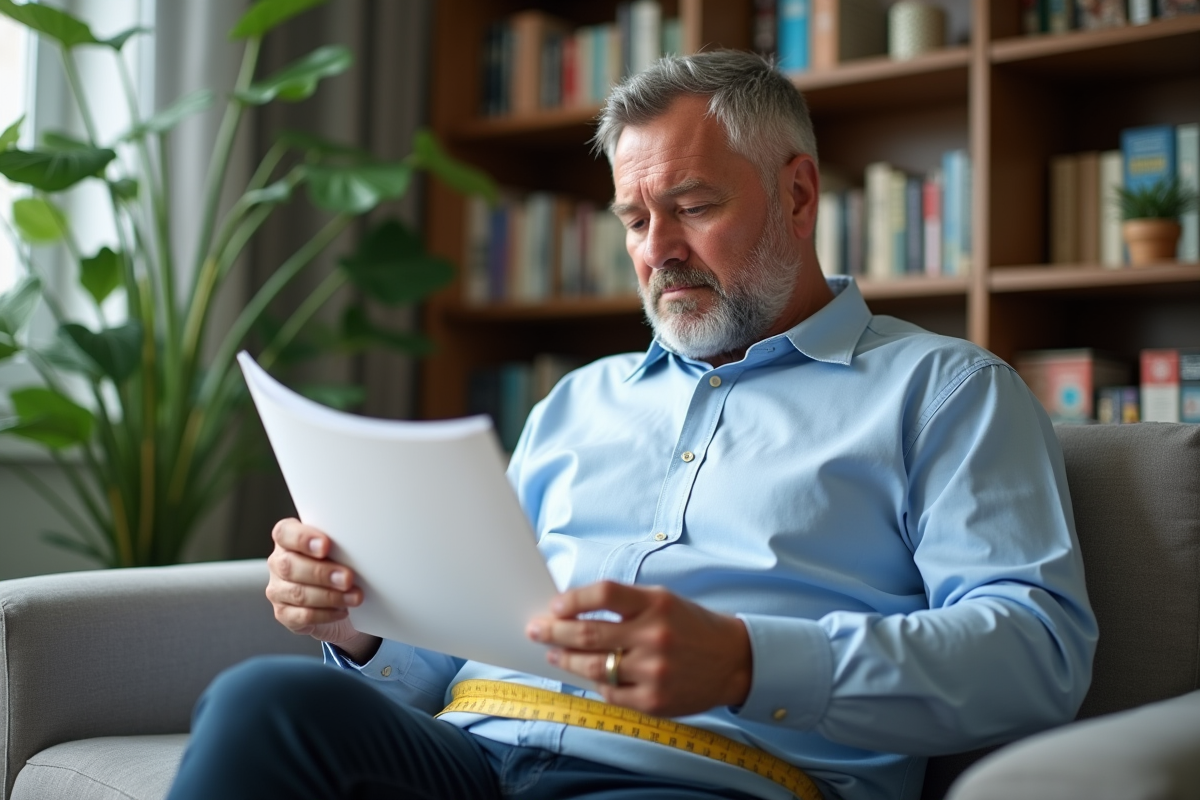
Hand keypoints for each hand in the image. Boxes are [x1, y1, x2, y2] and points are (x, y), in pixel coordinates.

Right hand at [266, 518, 379, 661]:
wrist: (340, 600)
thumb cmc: (338, 566)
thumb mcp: (340, 550)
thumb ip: (339, 544)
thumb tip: (358, 544)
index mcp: (288, 539)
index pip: (284, 533)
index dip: (302, 539)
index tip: (325, 545)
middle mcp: (278, 563)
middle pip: (289, 566)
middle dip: (322, 573)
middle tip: (348, 578)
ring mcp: (278, 590)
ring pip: (297, 593)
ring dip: (330, 596)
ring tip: (354, 596)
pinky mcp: (284, 614)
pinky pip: (303, 616)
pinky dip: (326, 614)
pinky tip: (342, 610)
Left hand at [525, 581, 752, 716]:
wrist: (733, 661)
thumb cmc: (691, 627)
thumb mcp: (663, 601)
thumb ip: (624, 605)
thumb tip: (572, 611)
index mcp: (656, 604)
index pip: (603, 594)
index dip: (572, 600)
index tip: (554, 606)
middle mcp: (654, 636)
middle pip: (589, 633)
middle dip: (554, 631)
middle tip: (536, 629)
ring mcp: (653, 672)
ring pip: (592, 667)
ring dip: (565, 659)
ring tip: (553, 652)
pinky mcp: (653, 701)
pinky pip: (609, 692)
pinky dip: (594, 682)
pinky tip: (587, 674)